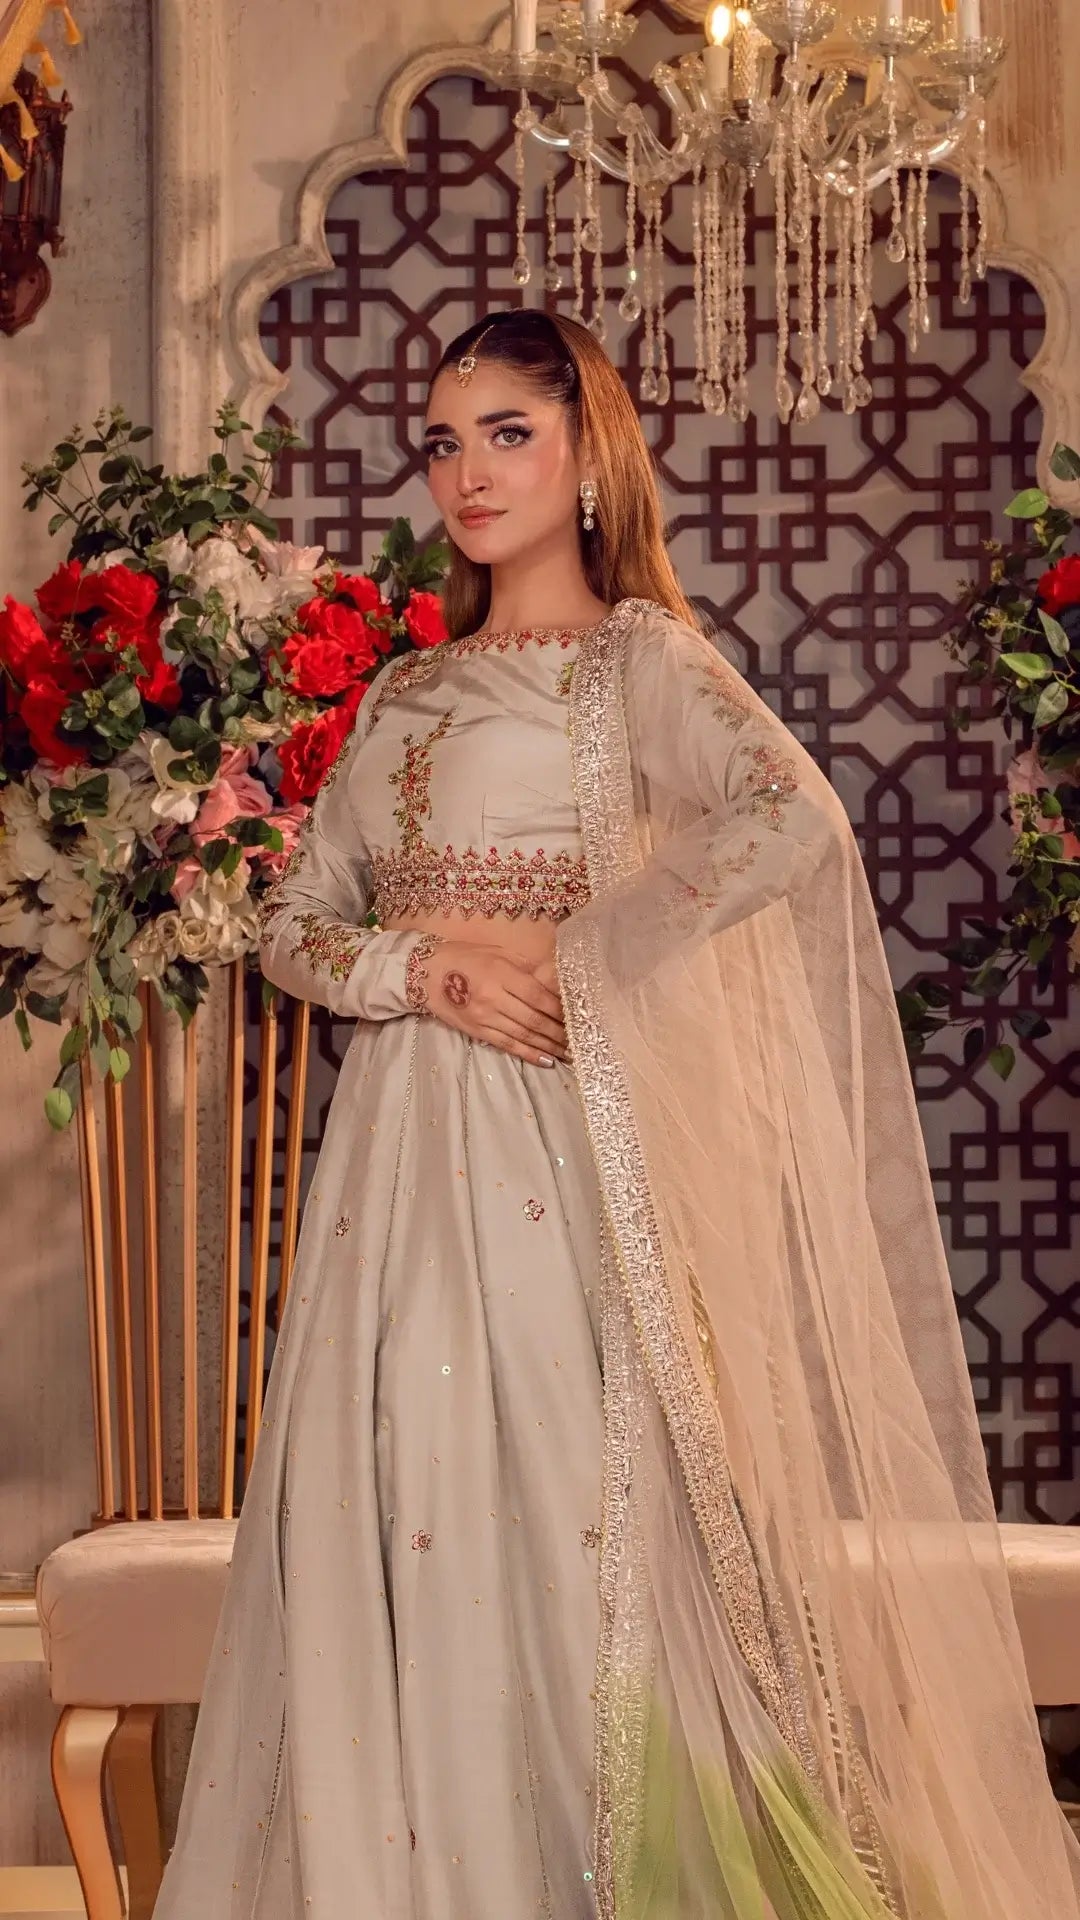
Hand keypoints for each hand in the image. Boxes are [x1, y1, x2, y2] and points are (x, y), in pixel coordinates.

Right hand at [425, 940, 568, 1066]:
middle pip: (534, 1019)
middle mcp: (494, 997)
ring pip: (523, 1035)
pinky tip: (545, 1059)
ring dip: (548, 1046)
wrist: (424, 973)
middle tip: (578, 1039)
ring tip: (568, 1053)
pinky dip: (528, 1053)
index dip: (560, 1010)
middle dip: (558, 1032)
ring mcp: (485, 1017)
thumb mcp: (496, 952)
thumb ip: (525, 966)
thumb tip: (555, 979)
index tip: (576, 1016)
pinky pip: (507, 1045)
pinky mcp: (477, 1031)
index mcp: (501, 973)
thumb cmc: (464, 957)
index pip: (538, 996)